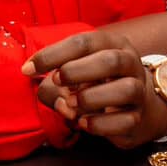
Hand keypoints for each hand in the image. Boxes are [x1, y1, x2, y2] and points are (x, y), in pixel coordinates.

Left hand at [21, 31, 166, 148]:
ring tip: (71, 104)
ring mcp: (138, 91)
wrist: (137, 106)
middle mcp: (129, 64)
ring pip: (126, 90)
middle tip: (56, 80)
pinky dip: (100, 124)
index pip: (83, 42)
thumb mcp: (74, 75)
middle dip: (78, 71)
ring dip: (91, 98)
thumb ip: (54, 83)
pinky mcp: (138, 118)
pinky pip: (125, 121)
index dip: (54, 54)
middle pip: (111, 61)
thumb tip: (46, 93)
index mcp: (111, 44)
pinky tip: (83, 123)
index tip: (28, 69)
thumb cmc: (96, 84)